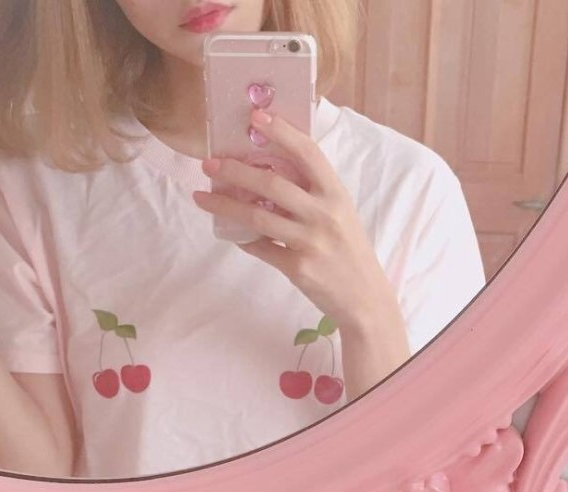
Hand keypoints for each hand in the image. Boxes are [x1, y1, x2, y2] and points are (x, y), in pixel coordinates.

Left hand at [192, 108, 400, 333]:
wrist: (365, 298)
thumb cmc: (349, 251)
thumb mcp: (341, 215)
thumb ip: (312, 193)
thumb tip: (268, 170)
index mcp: (336, 195)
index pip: (308, 153)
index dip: (281, 132)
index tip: (255, 116)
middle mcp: (324, 215)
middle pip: (272, 183)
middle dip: (235, 171)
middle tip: (209, 163)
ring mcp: (310, 242)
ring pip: (257, 217)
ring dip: (224, 205)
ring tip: (202, 196)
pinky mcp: (298, 268)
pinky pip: (261, 248)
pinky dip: (241, 239)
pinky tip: (229, 232)